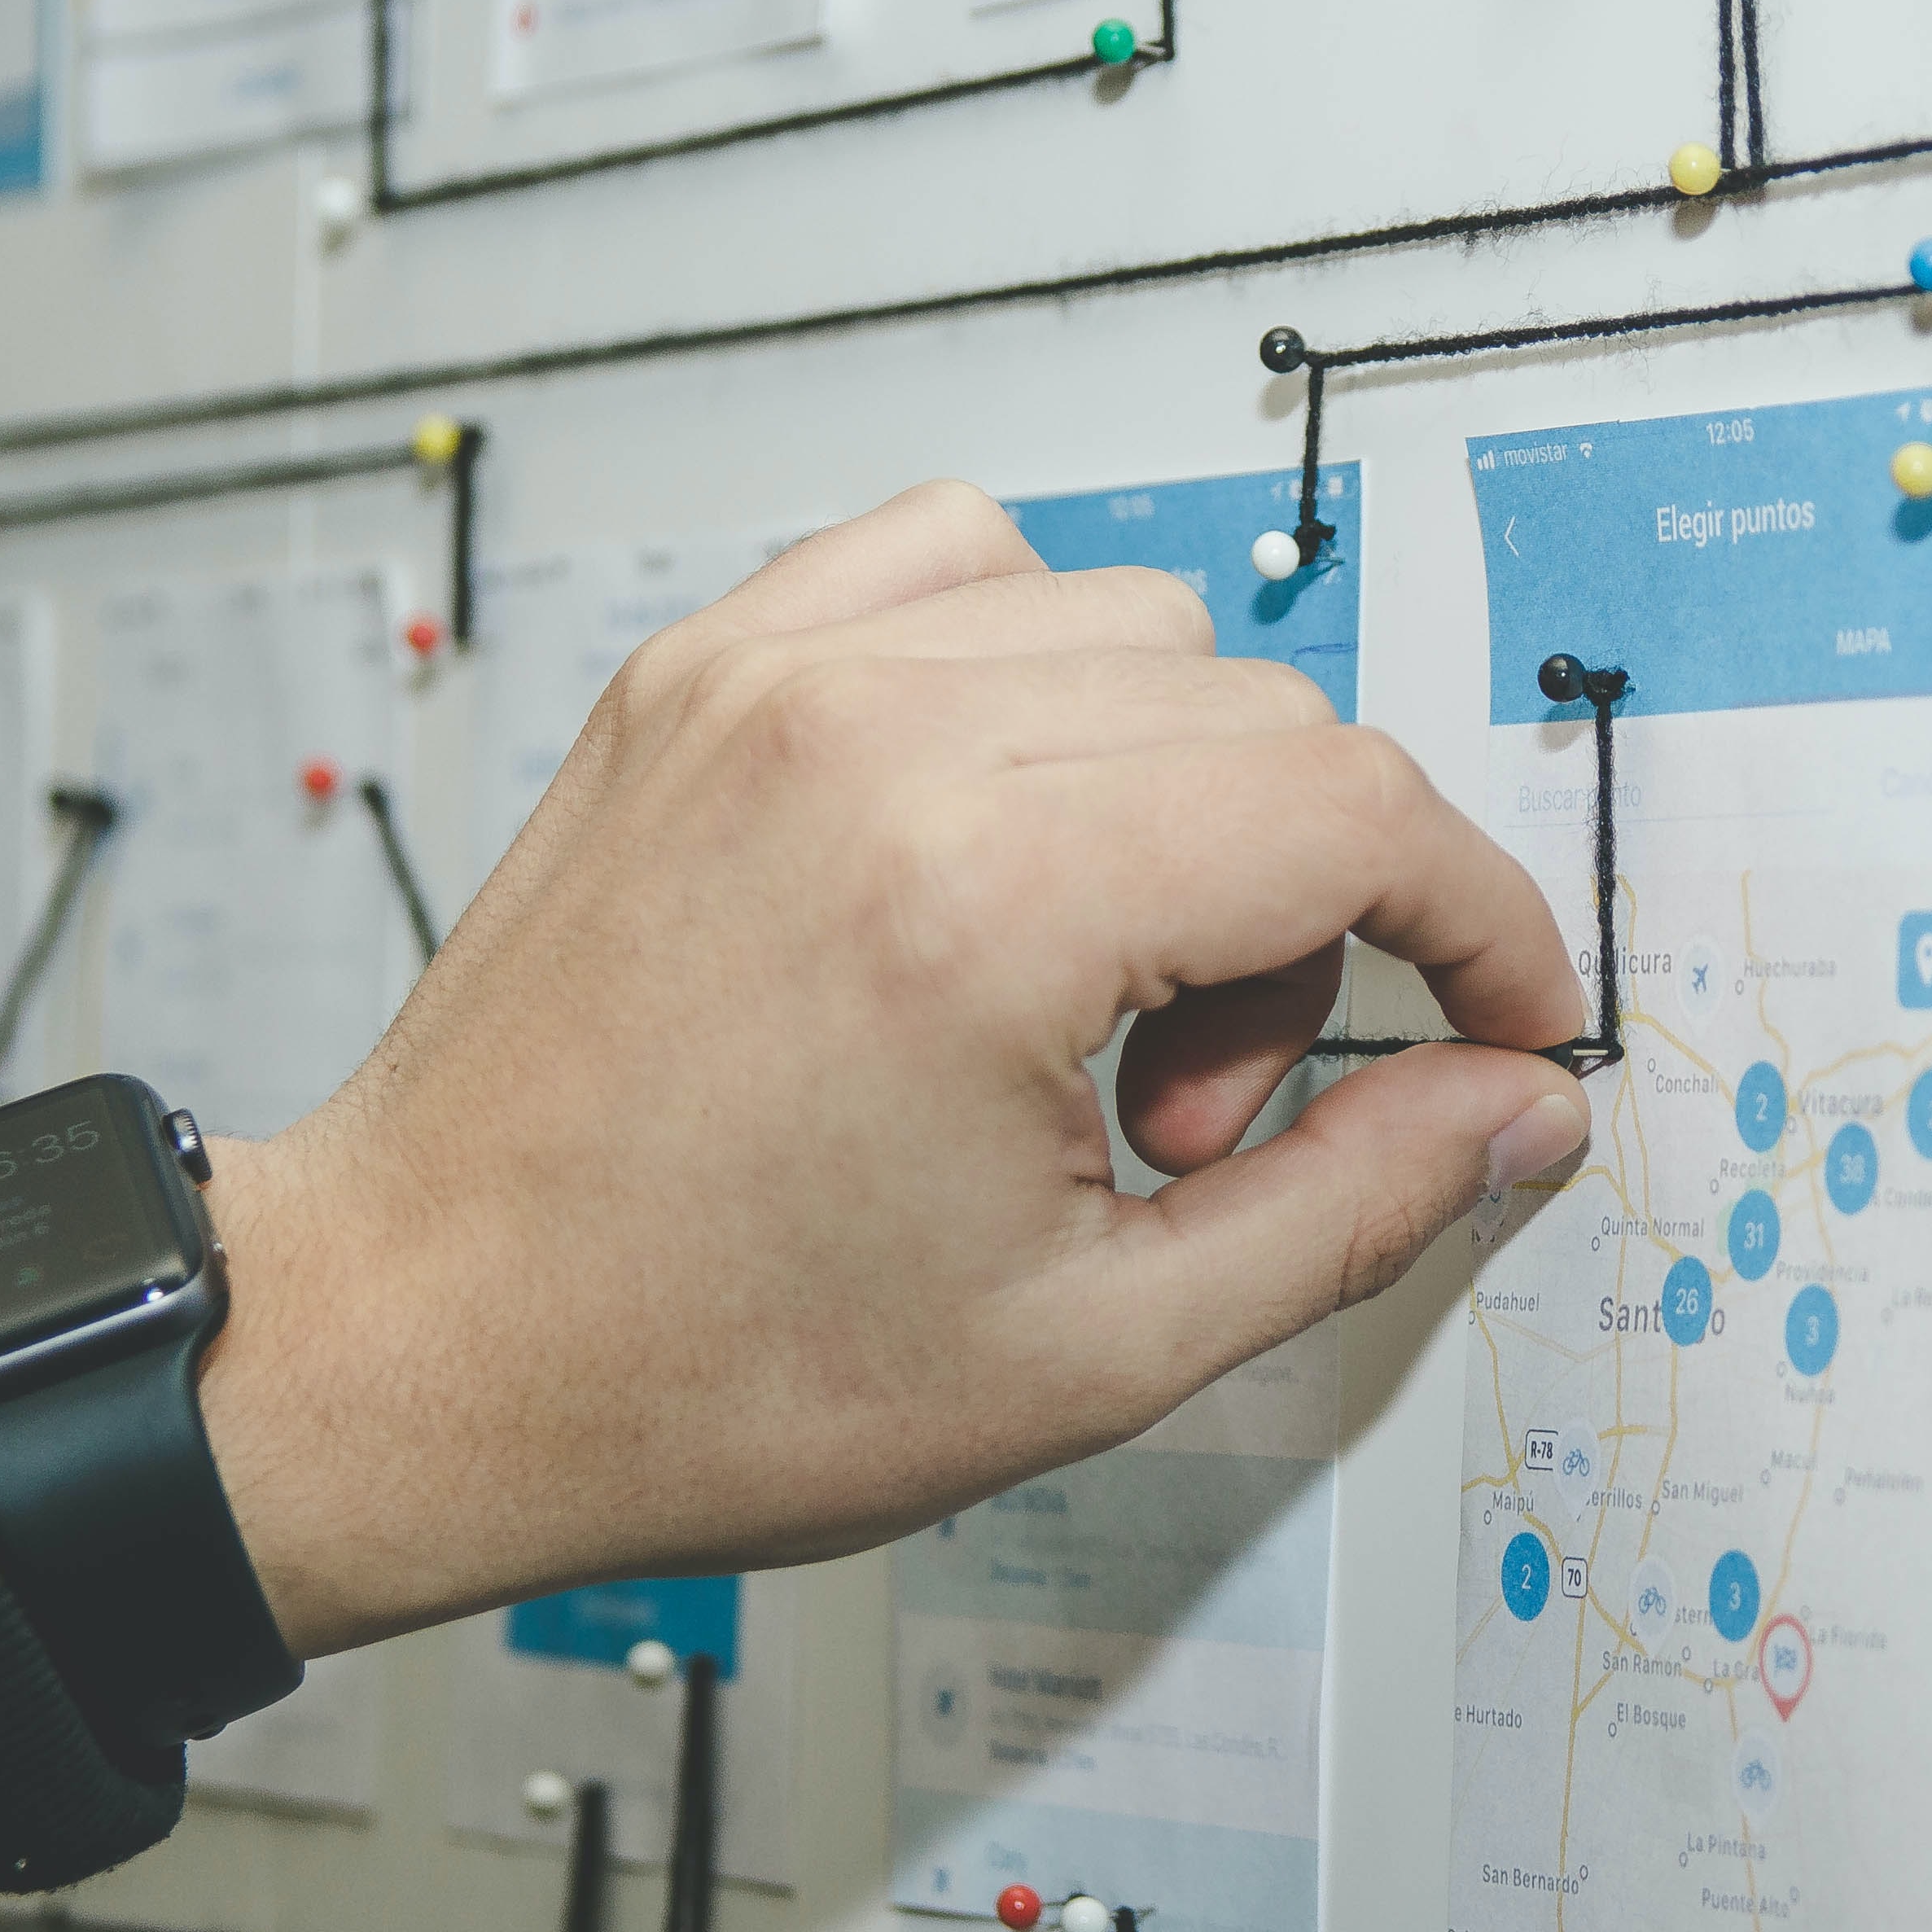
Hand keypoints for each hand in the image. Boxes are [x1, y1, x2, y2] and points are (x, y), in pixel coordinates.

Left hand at [194, 482, 1593, 1655]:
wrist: (418, 1344)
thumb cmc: (697, 1370)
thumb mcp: (1092, 1351)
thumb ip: (1351, 1206)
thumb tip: (1512, 1102)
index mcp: (978, 905)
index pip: (1357, 811)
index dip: (1482, 924)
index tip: (1503, 1019)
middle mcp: (872, 740)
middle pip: (1266, 721)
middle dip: (1308, 920)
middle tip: (1186, 1118)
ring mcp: (768, 680)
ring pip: (1137, 628)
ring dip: (1179, 797)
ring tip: (1076, 1002)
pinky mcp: (698, 672)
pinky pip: (957, 562)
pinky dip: (1032, 674)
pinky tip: (995, 845)